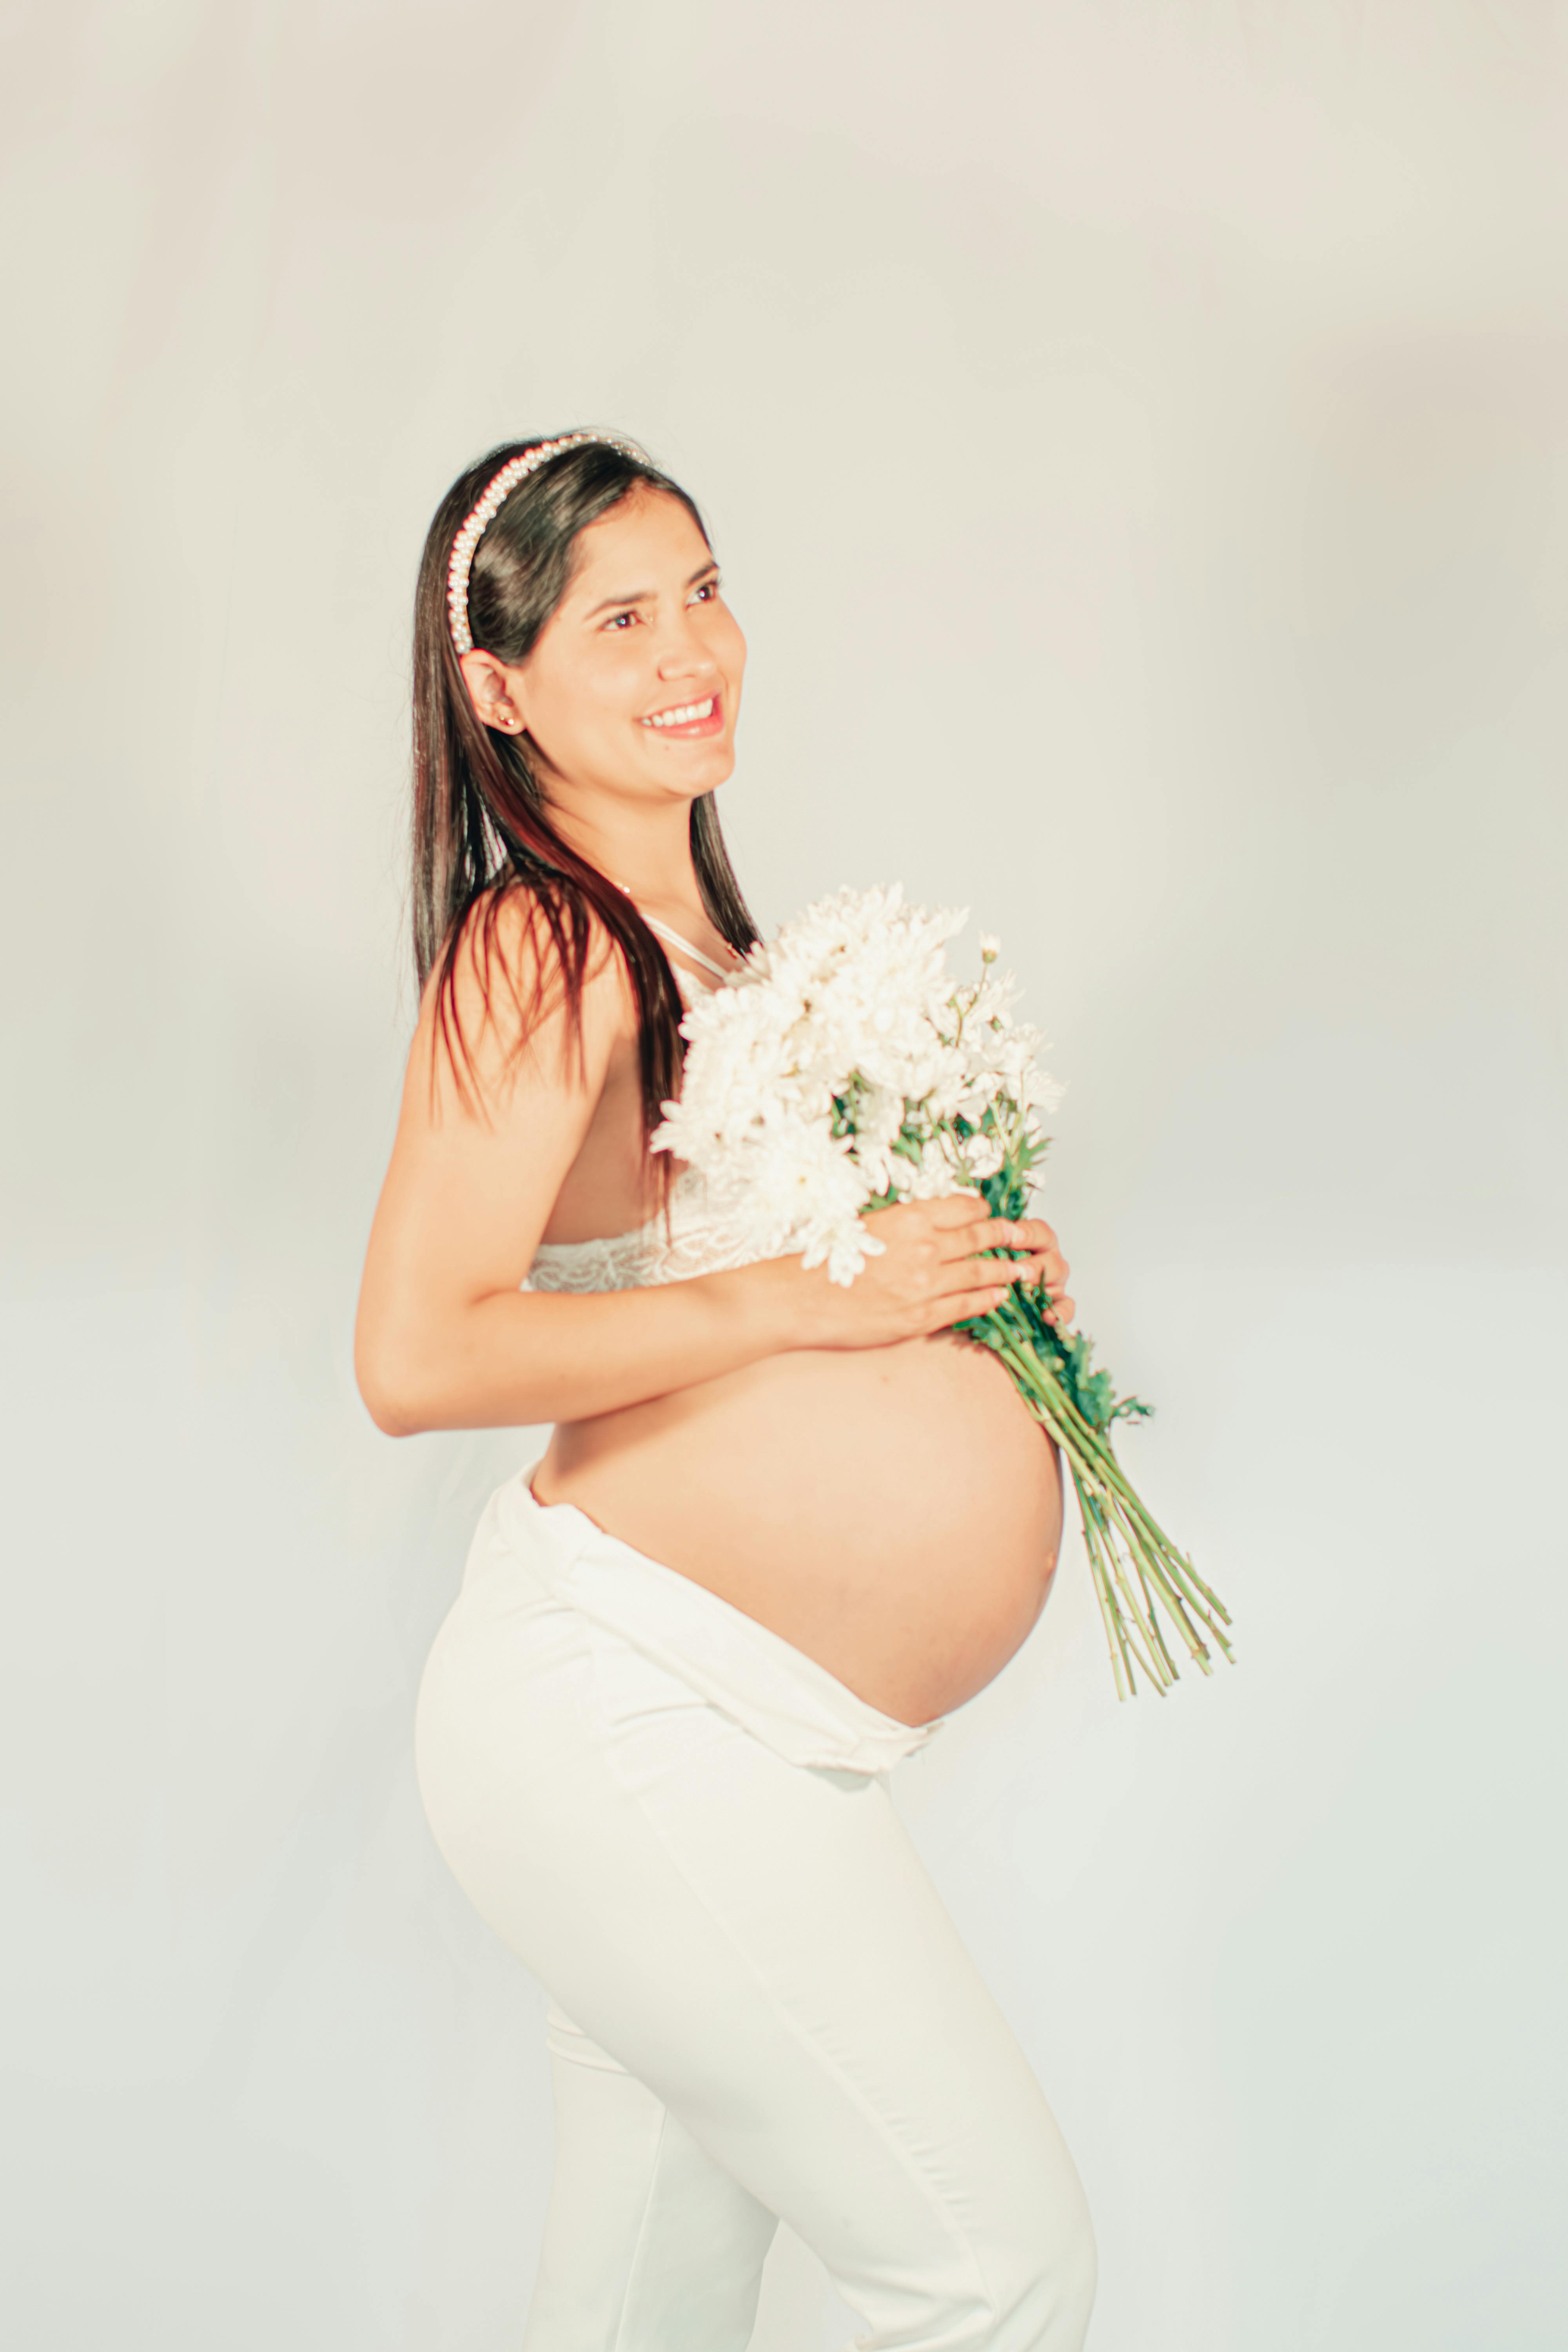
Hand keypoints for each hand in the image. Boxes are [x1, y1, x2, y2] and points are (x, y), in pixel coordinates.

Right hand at [779, 1193, 1074, 1349]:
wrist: (801, 1300)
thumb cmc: (827, 1261)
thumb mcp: (869, 1226)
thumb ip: (906, 1224)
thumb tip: (937, 1223)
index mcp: (909, 1218)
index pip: (964, 1208)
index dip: (983, 1210)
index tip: (992, 1213)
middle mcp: (923, 1248)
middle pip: (979, 1237)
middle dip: (1007, 1236)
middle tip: (1026, 1236)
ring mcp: (925, 1285)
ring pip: (980, 1272)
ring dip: (1006, 1269)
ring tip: (1023, 1269)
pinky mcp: (920, 1317)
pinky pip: (965, 1305)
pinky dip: (987, 1298)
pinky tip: (999, 1296)